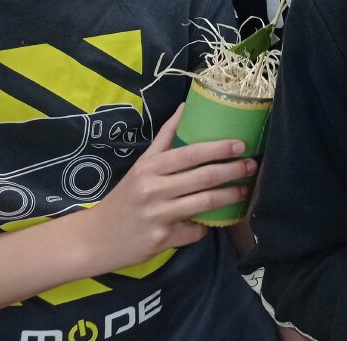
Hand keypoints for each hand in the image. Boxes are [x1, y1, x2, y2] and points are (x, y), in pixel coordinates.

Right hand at [73, 106, 255, 275]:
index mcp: (149, 167)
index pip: (190, 153)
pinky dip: (205, 227)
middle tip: (252, 165)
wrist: (94, 239)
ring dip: (229, 197)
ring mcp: (157, 216)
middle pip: (203, 178)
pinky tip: (211, 222)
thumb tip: (186, 106)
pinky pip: (194, 232)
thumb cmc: (125, 197)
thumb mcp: (141, 165)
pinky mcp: (161, 241)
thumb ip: (165, 138)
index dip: (219, 148)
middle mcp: (152, 190)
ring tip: (243, 191)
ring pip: (204, 204)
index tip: (241, 144)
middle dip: (233, 171)